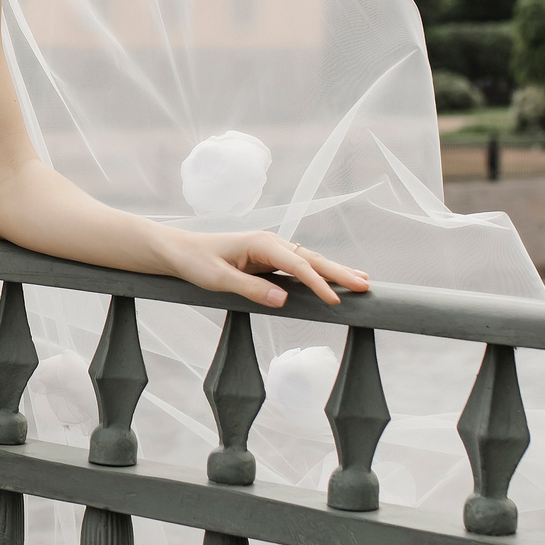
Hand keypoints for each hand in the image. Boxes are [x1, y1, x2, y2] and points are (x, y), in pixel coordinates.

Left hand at [161, 230, 369, 308]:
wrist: (179, 250)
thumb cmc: (195, 263)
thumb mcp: (217, 279)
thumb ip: (249, 289)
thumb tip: (283, 299)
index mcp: (261, 244)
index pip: (298, 265)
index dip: (318, 283)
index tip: (335, 301)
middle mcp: (271, 243)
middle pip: (312, 258)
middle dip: (339, 272)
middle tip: (365, 287)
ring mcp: (272, 250)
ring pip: (310, 261)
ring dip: (335, 271)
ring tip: (361, 282)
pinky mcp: (269, 259)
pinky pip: (300, 266)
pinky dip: (320, 273)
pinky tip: (335, 278)